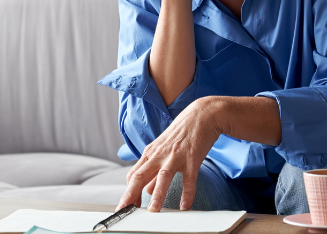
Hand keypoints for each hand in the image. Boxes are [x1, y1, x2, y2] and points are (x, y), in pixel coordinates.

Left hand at [116, 97, 225, 211]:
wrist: (201, 115)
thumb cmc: (181, 134)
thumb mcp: (163, 151)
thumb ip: (154, 171)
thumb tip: (146, 190)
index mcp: (150, 153)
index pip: (133, 175)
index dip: (128, 192)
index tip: (126, 206)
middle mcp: (159, 155)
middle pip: (140, 176)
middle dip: (131, 194)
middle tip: (125, 210)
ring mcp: (175, 156)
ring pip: (162, 176)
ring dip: (157, 194)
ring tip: (153, 210)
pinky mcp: (192, 158)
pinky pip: (189, 178)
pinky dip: (187, 193)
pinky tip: (185, 206)